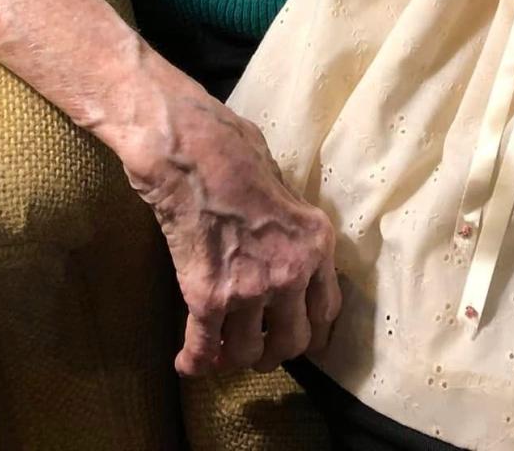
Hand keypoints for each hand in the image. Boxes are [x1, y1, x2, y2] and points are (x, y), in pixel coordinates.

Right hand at [121, 89, 341, 376]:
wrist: (194, 150)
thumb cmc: (237, 152)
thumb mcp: (285, 187)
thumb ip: (291, 227)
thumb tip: (285, 242)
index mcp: (316, 244)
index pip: (326, 311)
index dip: (311, 332)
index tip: (298, 338)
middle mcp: (291, 273)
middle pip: (292, 342)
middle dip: (273, 350)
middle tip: (256, 346)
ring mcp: (251, 289)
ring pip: (247, 353)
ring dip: (233, 356)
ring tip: (222, 351)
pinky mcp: (209, 297)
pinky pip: (204, 347)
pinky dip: (195, 360)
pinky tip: (187, 363)